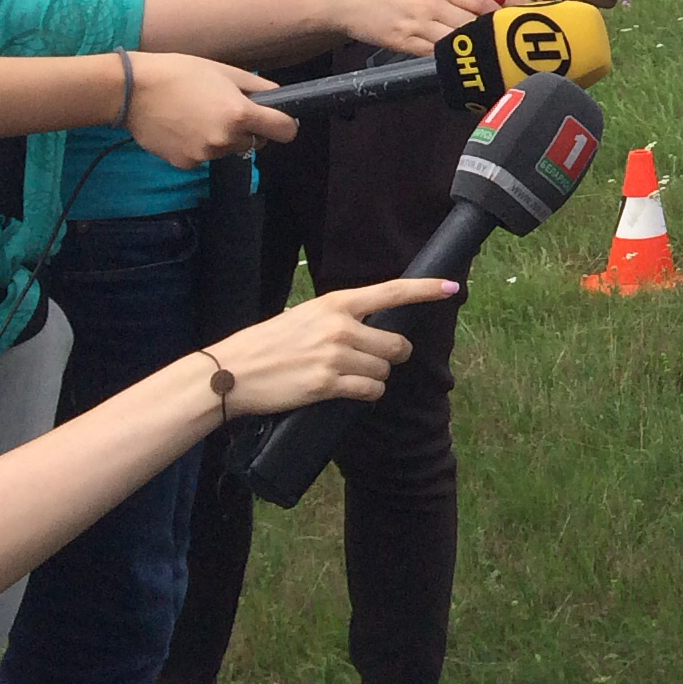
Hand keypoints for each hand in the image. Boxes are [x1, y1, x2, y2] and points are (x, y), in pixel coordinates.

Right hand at [123, 54, 296, 165]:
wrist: (131, 91)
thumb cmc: (179, 72)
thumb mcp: (225, 72)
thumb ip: (257, 87)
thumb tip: (278, 97)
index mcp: (239, 115)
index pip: (284, 131)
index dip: (284, 124)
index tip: (277, 118)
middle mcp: (225, 140)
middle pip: (255, 142)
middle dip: (247, 129)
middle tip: (224, 109)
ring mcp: (204, 155)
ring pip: (227, 150)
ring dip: (222, 138)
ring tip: (198, 115)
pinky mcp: (184, 164)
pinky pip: (204, 156)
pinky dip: (199, 146)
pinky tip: (182, 127)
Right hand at [206, 277, 454, 416]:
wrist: (231, 372)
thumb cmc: (265, 344)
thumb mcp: (303, 316)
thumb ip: (336, 318)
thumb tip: (365, 327)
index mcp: (335, 303)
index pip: (391, 291)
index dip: (426, 291)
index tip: (451, 287)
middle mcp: (340, 327)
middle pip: (395, 344)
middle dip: (392, 357)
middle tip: (375, 361)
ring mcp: (335, 356)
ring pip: (384, 372)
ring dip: (376, 379)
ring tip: (351, 379)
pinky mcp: (327, 385)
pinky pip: (369, 392)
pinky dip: (368, 396)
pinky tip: (354, 394)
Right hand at [309, 0, 521, 51]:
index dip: (511, 9)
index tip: (533, 18)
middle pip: (480, 19)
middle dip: (506, 31)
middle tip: (530, 43)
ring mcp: (418, 22)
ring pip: (462, 39)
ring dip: (485, 48)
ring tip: (509, 58)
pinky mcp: (404, 42)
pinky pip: (436, 55)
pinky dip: (455, 61)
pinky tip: (471, 67)